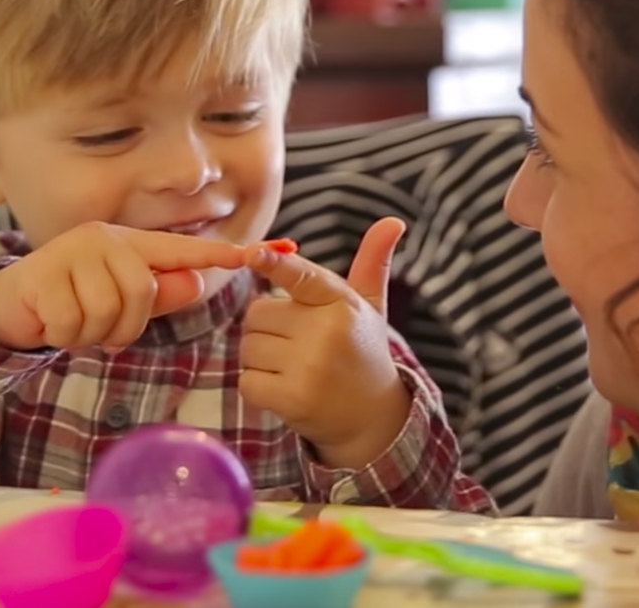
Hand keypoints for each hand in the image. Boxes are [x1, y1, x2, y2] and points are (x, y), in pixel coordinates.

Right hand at [0, 222, 246, 351]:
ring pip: (108, 310)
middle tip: (101, 328)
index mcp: (127, 244)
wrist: (11, 302)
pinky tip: (53, 320)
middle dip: (125, 325)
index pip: (180, 250)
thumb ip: (159, 293)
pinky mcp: (45, 274)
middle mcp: (103, 239)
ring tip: (76, 322)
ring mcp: (72, 253)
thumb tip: (197, 282)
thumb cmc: (73, 300)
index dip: (218, 254)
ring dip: (93, 332)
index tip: (258, 254)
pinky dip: (66, 334)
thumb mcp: (119, 299)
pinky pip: (75, 322)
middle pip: (142, 291)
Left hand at [239, 218, 412, 468]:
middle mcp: (327, 333)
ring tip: (295, 366)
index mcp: (341, 303)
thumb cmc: (362, 350)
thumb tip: (392, 221)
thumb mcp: (369, 307)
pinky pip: (246, 380)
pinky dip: (257, 386)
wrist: (374, 418)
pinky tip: (286, 389)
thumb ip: (371, 263)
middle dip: (268, 327)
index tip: (252, 252)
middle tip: (298, 343)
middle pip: (256, 314)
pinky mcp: (293, 399)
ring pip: (248, 346)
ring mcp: (310, 368)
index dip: (274, 264)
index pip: (302, 277)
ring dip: (261, 357)